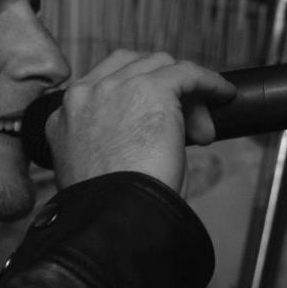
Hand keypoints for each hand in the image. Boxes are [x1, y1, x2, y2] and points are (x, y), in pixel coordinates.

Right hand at [44, 51, 235, 192]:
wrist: (115, 220)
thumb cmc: (110, 211)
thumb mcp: (95, 169)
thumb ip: (110, 142)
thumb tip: (150, 136)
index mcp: (63, 117)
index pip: (104, 86)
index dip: (136, 100)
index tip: (158, 126)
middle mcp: (85, 96)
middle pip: (133, 70)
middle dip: (163, 94)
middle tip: (186, 131)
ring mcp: (115, 88)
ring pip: (161, 67)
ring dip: (184, 94)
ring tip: (201, 131)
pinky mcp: (151, 89)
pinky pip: (188, 73)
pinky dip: (209, 82)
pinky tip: (223, 94)